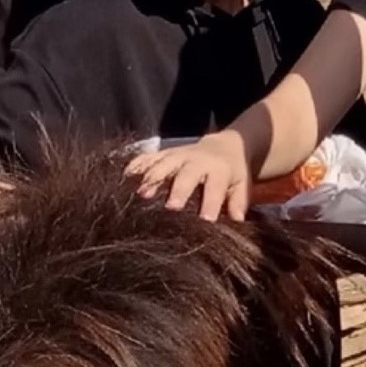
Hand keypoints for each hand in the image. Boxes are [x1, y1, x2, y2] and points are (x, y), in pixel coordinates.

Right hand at [130, 131, 253, 221]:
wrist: (224, 146)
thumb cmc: (232, 174)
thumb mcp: (242, 185)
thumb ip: (238, 201)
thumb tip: (238, 220)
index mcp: (218, 171)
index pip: (215, 186)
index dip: (211, 202)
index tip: (206, 219)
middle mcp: (196, 161)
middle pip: (186, 175)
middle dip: (178, 190)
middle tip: (171, 207)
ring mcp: (177, 156)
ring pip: (163, 165)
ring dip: (152, 178)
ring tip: (142, 194)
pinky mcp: (163, 154)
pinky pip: (147, 158)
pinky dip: (136, 166)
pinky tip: (124, 177)